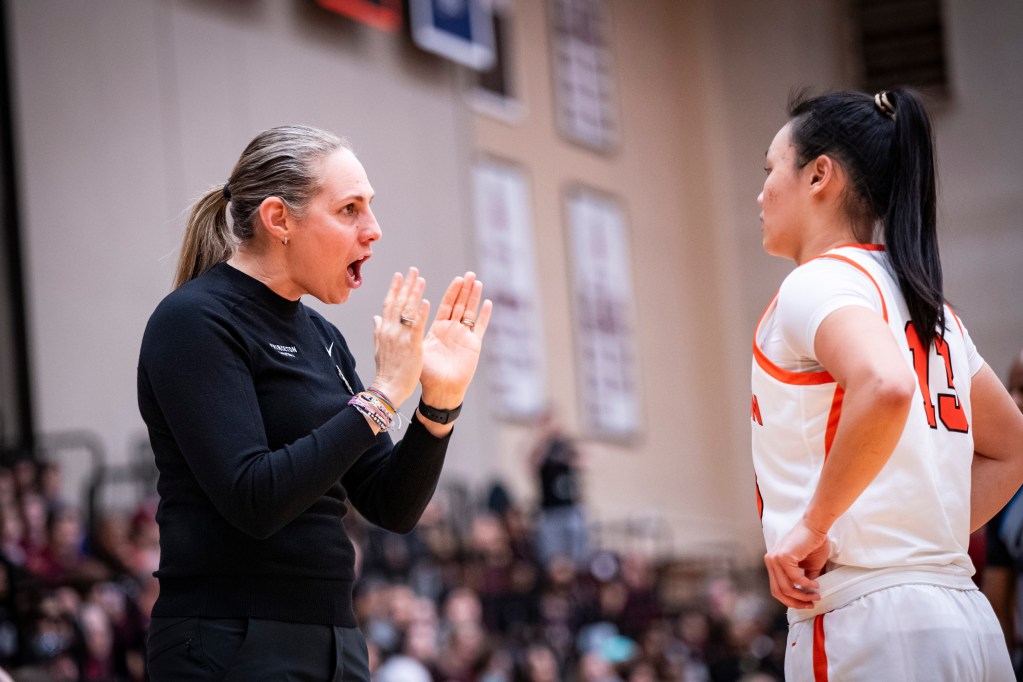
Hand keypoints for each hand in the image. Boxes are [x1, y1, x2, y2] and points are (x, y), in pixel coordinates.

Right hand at [371, 268, 427, 406]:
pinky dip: (421, 313)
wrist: (388, 388)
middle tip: (413, 270)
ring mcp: (400, 337)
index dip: (394, 288)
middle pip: (398, 302)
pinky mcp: (412, 345)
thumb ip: (378, 330)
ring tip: (421, 279)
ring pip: (408, 310)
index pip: (388, 304)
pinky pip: (416, 326)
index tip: (399, 275)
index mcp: (383, 330)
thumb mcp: (379, 347)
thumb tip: (375, 317)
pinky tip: (426, 302)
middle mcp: (390, 330)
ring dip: (415, 293)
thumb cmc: (386, 370)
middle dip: (406, 285)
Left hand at [420, 272, 491, 409]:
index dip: (451, 292)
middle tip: (469, 274)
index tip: (455, 278)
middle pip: (460, 305)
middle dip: (464, 289)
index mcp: (438, 329)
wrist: (440, 390)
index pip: (445, 305)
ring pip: (470, 312)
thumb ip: (408, 331)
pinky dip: (484, 316)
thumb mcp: (415, 348)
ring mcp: (464, 337)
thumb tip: (382, 317)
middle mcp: (452, 330)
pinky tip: (487, 303)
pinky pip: (480, 327)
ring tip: (478, 282)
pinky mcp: (473, 345)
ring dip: (474, 297)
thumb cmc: (426, 374)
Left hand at [763, 519, 829, 608]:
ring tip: (816, 595)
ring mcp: (774, 559)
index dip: (791, 600)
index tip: (806, 604)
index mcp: (773, 564)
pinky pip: (795, 579)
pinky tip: (815, 585)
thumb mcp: (808, 568)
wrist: (816, 527)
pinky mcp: (783, 557)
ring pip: (785, 588)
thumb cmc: (813, 544)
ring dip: (803, 596)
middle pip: (778, 592)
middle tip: (811, 604)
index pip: (776, 589)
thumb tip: (807, 596)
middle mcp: (770, 561)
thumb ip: (804, 581)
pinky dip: (806, 585)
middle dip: (796, 602)